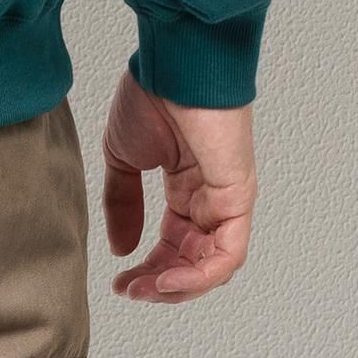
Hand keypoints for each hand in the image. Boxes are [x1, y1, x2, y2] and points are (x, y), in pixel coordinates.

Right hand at [101, 68, 256, 303]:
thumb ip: (121, 203)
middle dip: (160, 284)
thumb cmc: (152, 96)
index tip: (119, 282)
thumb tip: (120, 249)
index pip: (173, 246)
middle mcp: (211, 200)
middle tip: (130, 291)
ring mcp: (227, 201)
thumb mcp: (123, 157)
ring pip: (213, 267)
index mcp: (187, 189)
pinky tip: (167, 279)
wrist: (173, 65)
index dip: (146, 269)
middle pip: (192, 263)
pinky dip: (200, 276)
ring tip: (145, 290)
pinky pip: (227, 254)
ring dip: (179, 288)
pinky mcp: (238, 198)